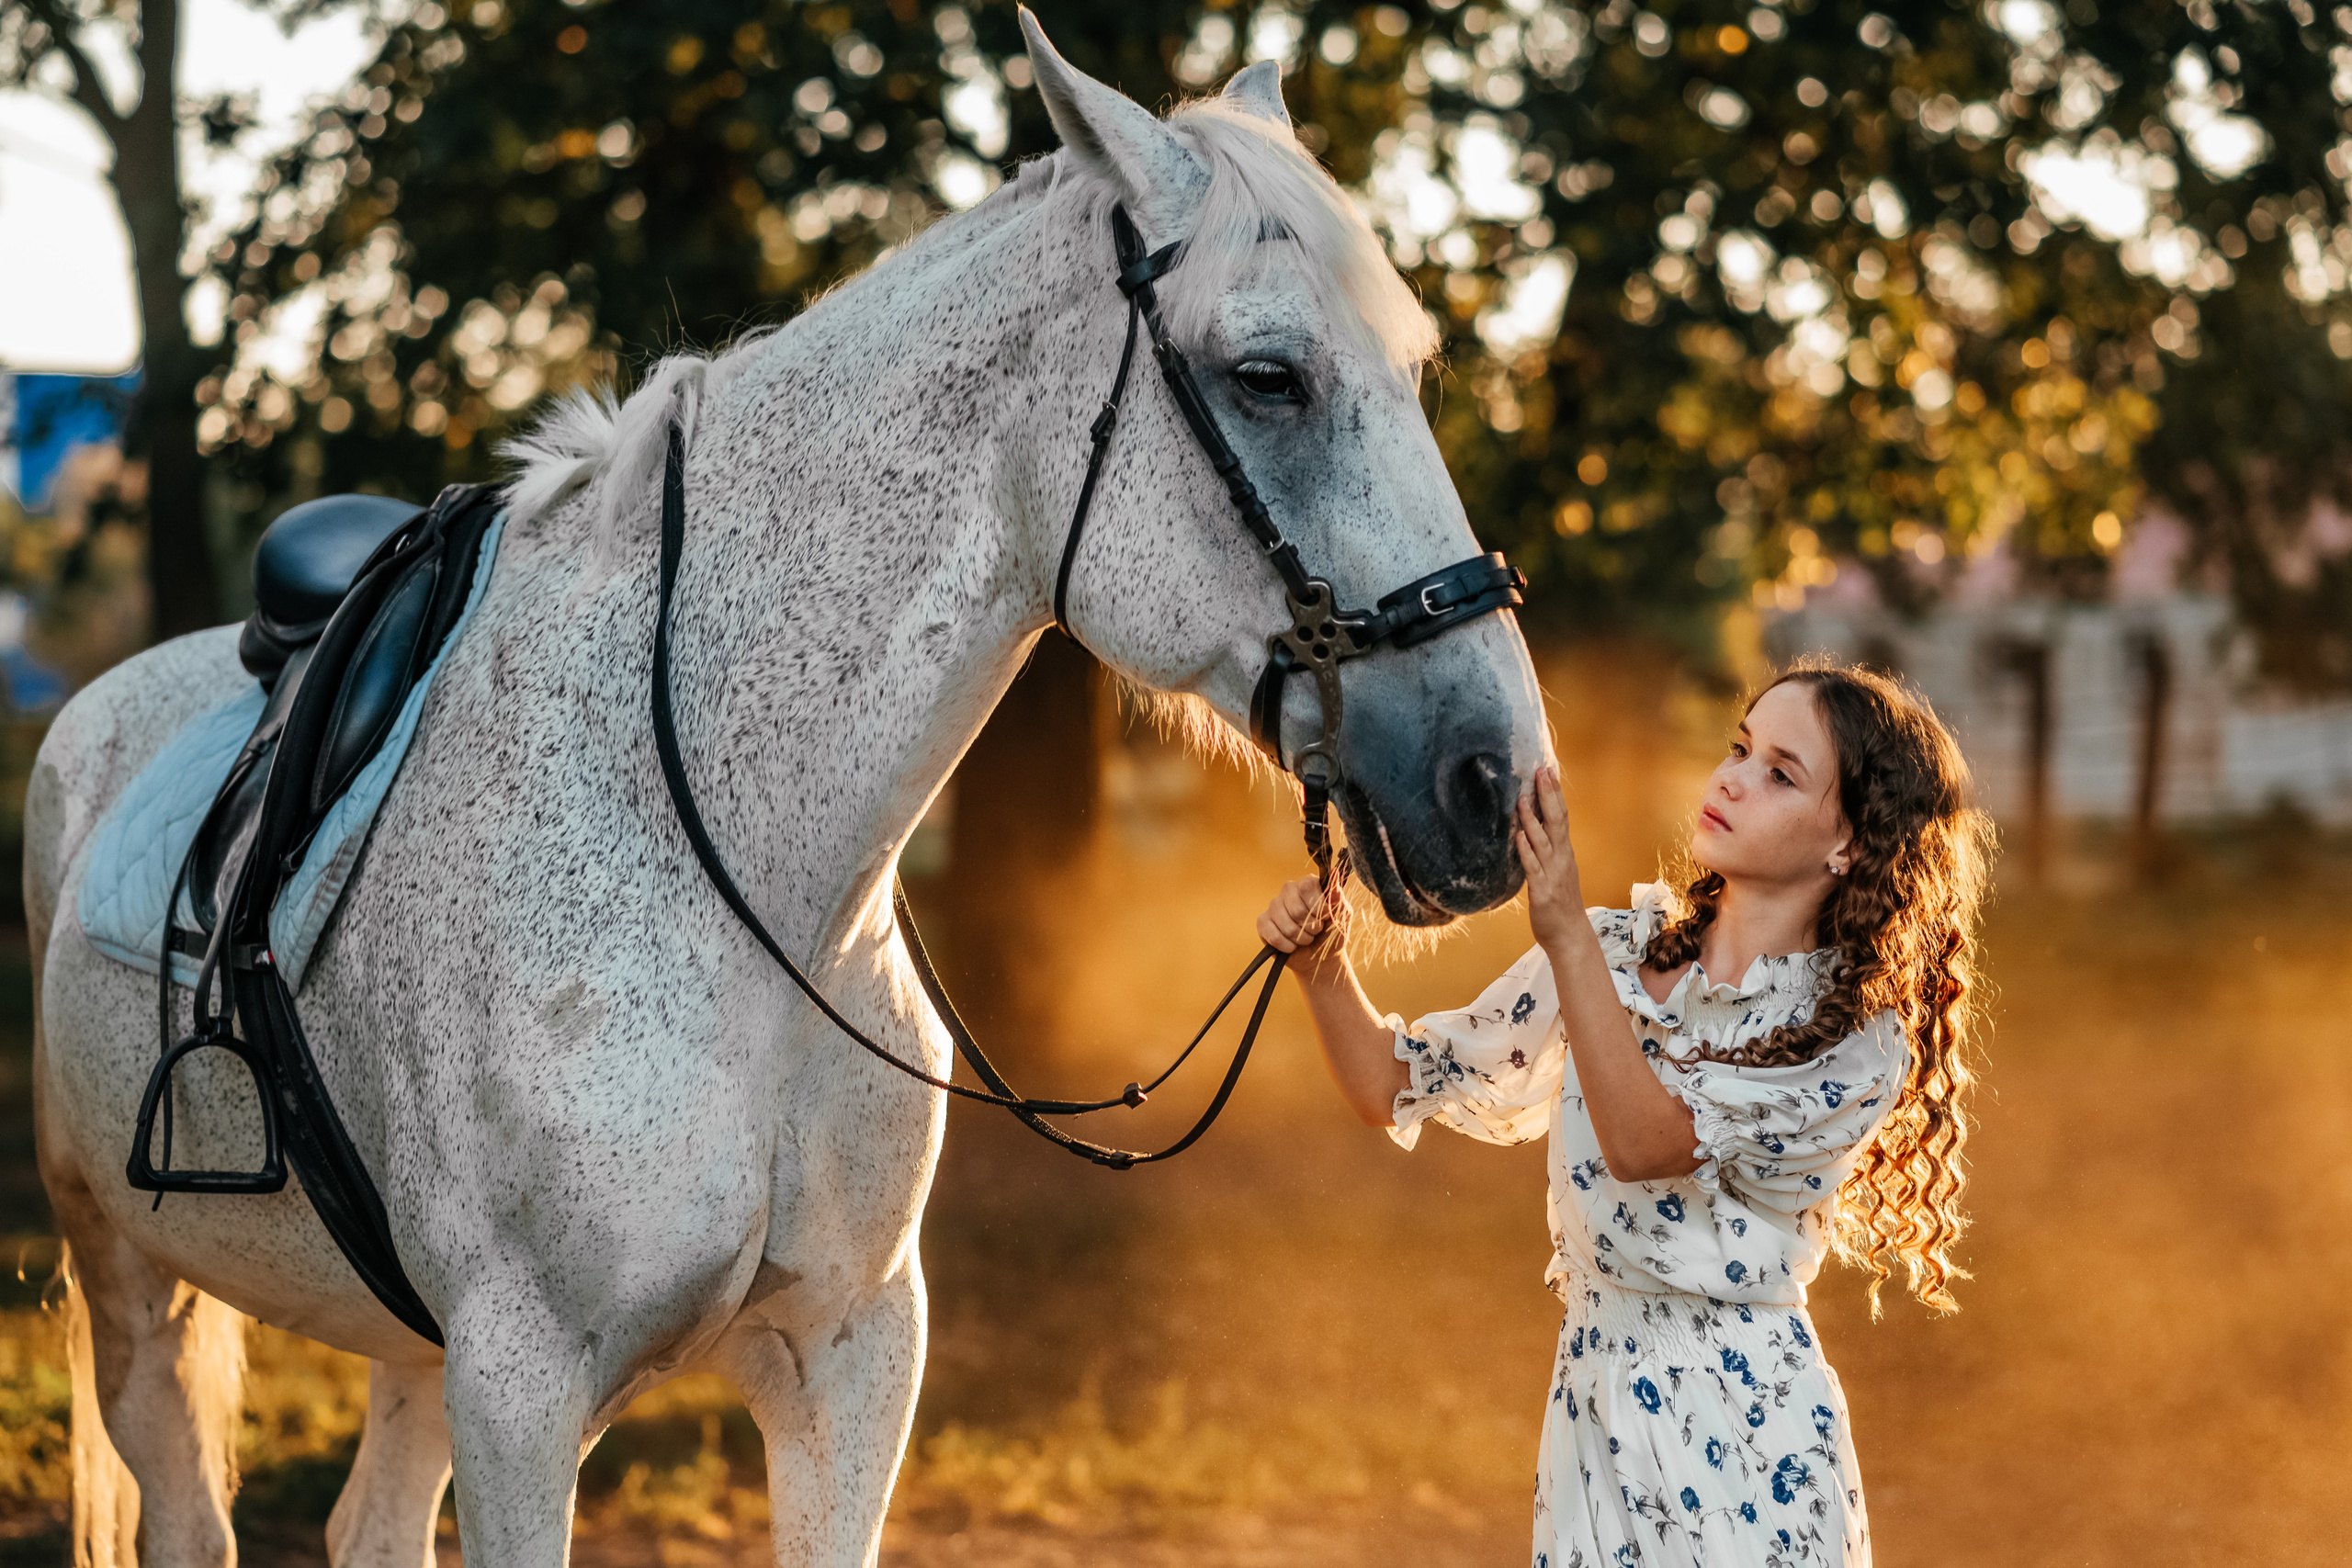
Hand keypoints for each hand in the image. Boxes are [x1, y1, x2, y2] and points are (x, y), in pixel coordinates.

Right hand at [1256, 873, 1350, 977]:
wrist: (1320, 957)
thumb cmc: (1332, 933)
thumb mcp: (1341, 915)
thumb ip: (1337, 896)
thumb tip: (1334, 873)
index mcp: (1307, 884)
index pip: (1307, 887)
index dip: (1318, 906)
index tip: (1327, 917)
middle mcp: (1288, 890)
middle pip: (1297, 909)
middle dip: (1311, 927)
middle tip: (1316, 930)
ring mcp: (1274, 905)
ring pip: (1286, 925)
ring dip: (1301, 939)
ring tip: (1306, 939)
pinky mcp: (1263, 922)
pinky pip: (1274, 936)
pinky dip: (1287, 946)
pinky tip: (1293, 945)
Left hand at [1515, 765, 1584, 949]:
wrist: (1570, 936)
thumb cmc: (1561, 904)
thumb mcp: (1556, 871)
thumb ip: (1547, 851)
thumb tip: (1532, 829)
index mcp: (1564, 853)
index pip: (1561, 816)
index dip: (1554, 793)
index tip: (1547, 771)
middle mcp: (1561, 859)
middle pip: (1556, 821)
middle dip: (1548, 796)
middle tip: (1540, 771)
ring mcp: (1552, 874)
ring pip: (1542, 841)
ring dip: (1531, 818)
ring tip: (1521, 797)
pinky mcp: (1542, 891)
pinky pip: (1532, 867)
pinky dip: (1525, 850)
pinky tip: (1517, 836)